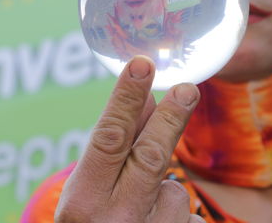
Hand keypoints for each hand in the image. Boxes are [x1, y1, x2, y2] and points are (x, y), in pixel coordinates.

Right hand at [55, 55, 203, 222]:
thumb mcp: (88, 194)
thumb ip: (116, 150)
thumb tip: (149, 99)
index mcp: (82, 204)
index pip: (108, 139)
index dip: (126, 99)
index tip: (142, 64)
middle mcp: (115, 220)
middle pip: (151, 155)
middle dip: (171, 117)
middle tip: (189, 88)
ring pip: (172, 191)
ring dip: (161, 191)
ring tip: (138, 214)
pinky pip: (182, 217)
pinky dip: (170, 216)